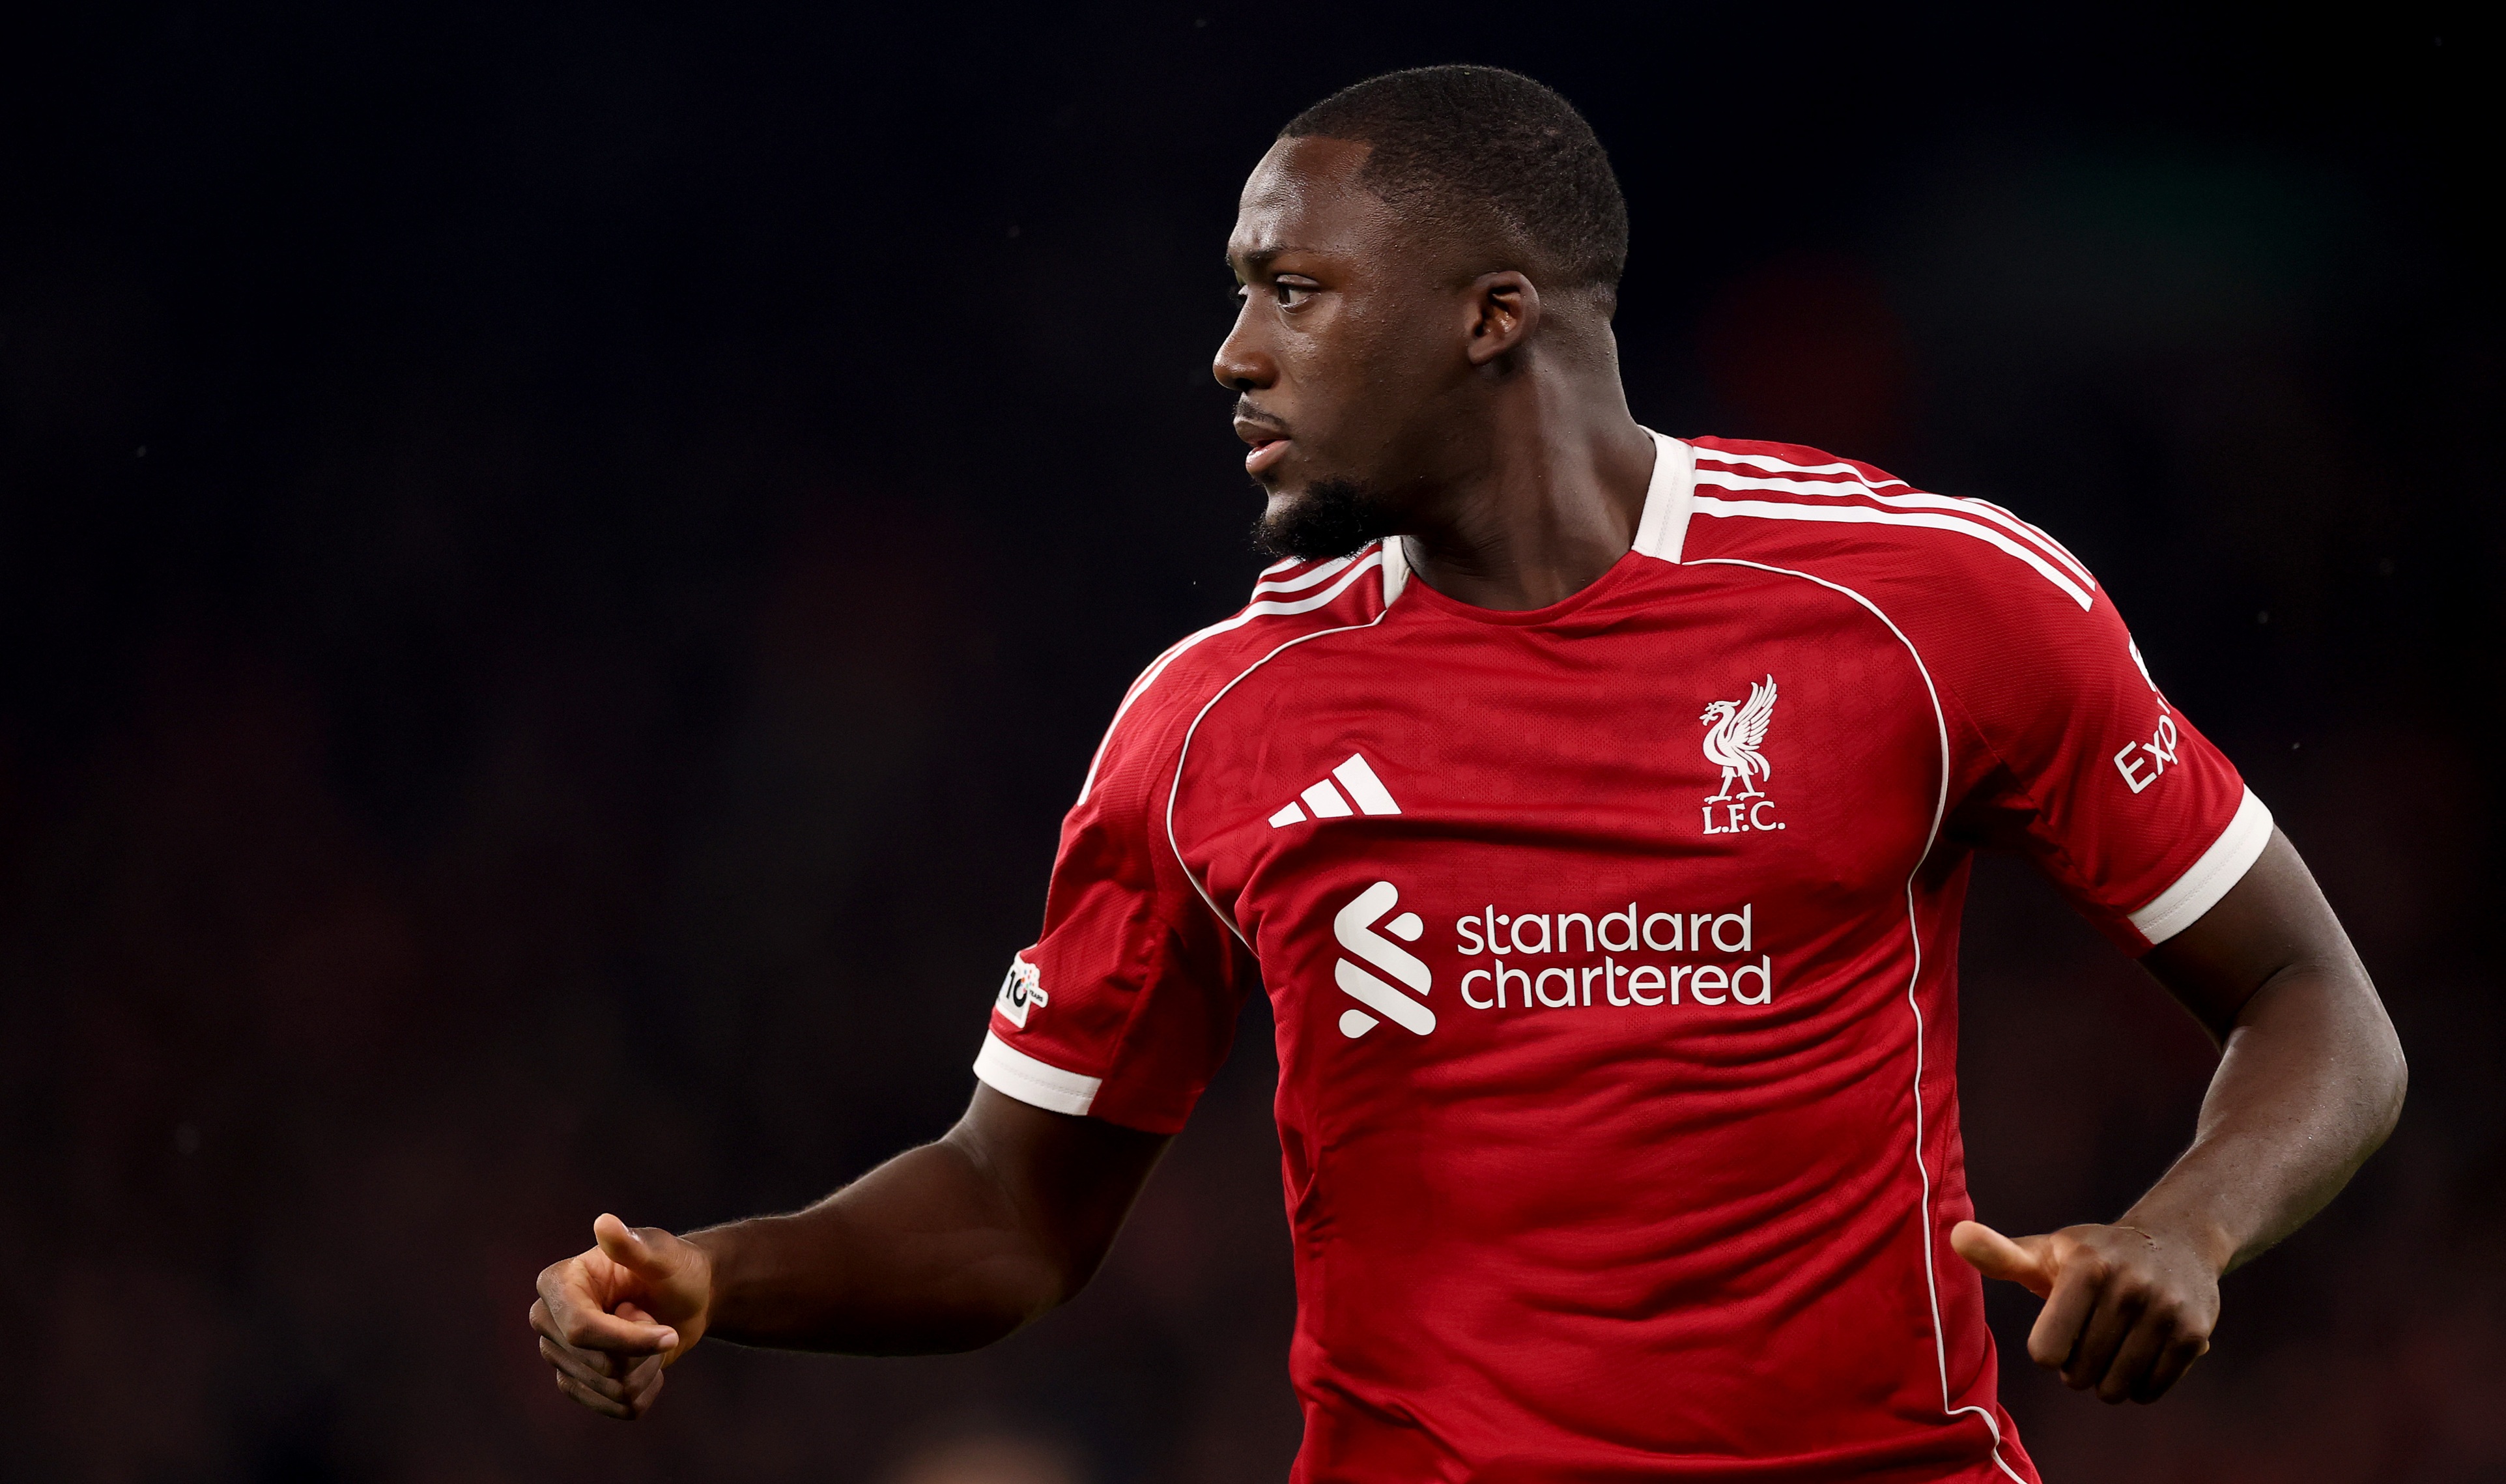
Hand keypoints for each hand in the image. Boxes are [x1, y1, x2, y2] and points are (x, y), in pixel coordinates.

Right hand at [530, 1213, 713, 1419]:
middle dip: (642, 1349)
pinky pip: (617, 1408)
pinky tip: (649, 1364)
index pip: (580, 1330)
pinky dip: (646, 1390)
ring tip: (649, 1336)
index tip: (670, 1334)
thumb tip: (605, 1223)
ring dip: (646, 1369)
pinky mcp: (576, 1383)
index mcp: (559, 1283)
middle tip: (652, 1318)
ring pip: (610, 1390)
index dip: (629, 1339)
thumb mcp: (663, 1255)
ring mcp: (559, 1355)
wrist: (687, 1298)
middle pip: (598, 1364)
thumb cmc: (674, 1268)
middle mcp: (548, 1320)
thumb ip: (633, 1246)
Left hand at [1951, 1219, 2218, 1403]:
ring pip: (2115, 1389)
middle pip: (2079, 1375)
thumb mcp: (2047, 1252)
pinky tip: (2139, 1355)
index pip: (2046, 1352)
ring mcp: (2165, 1311)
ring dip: (2106, 1381)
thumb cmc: (2093, 1255)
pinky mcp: (2194, 1334)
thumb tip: (1955, 1236)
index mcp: (2086, 1267)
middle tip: (2088, 1338)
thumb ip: (2000, 1254)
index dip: (2048, 1350)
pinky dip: (2138, 1386)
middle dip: (2077, 1368)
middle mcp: (2128, 1286)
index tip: (2060, 1328)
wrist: (2176, 1242)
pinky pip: (2150, 1391)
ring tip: (2111, 1348)